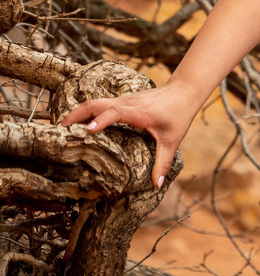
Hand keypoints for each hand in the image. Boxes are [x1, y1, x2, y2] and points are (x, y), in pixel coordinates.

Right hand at [59, 79, 198, 189]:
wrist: (185, 91)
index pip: (115, 112)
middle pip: (96, 103)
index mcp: (138, 112)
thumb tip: (157, 185)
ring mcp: (123, 100)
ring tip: (61, 129)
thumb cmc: (179, 114)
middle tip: (58, 131)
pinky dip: (87, 112)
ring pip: (95, 101)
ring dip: (78, 112)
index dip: (100, 120)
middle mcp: (127, 103)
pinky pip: (100, 104)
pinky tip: (79, 124)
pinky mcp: (123, 100)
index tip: (87, 131)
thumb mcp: (173, 140)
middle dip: (76, 115)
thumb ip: (163, 162)